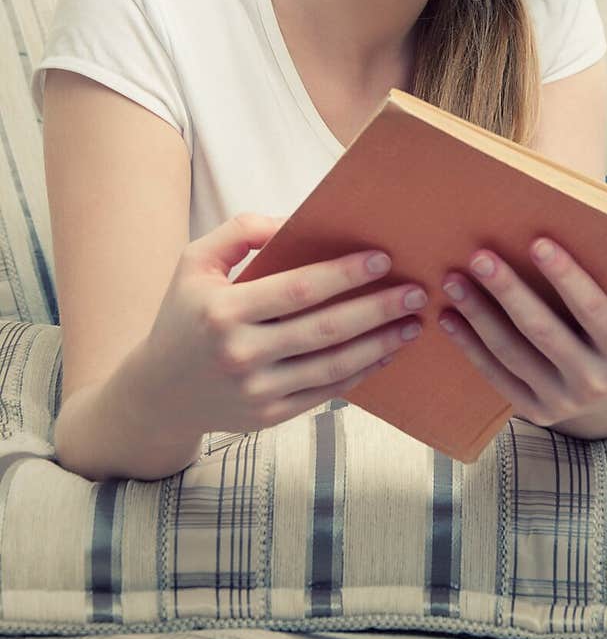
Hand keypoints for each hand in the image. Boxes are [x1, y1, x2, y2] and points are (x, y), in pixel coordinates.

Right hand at [127, 213, 425, 440]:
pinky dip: (360, 373)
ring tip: (412, 324)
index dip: (345, 274)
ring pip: (333, 366)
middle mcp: (240, 354)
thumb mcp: (195, 262)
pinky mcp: (269, 416)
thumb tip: (291, 221)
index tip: (383, 259)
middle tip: (417, 292)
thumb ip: (240, 232)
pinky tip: (385, 352)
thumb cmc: (184, 315)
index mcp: (223, 311)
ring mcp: (256, 391)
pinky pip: (325, 393)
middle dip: (378, 309)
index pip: (298, 290)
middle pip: (325, 329)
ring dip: (380, 344)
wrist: (157, 392)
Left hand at [438, 238, 606, 439]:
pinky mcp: (534, 410)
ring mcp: (562, 400)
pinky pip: (495, 376)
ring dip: (479, 316)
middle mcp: (595, 381)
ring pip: (513, 354)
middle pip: (544, 332)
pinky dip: (468, 346)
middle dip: (509, 292)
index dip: (567, 277)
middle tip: (478, 256)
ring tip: (453, 279)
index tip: (538, 242)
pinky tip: (449, 317)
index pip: (594, 310)